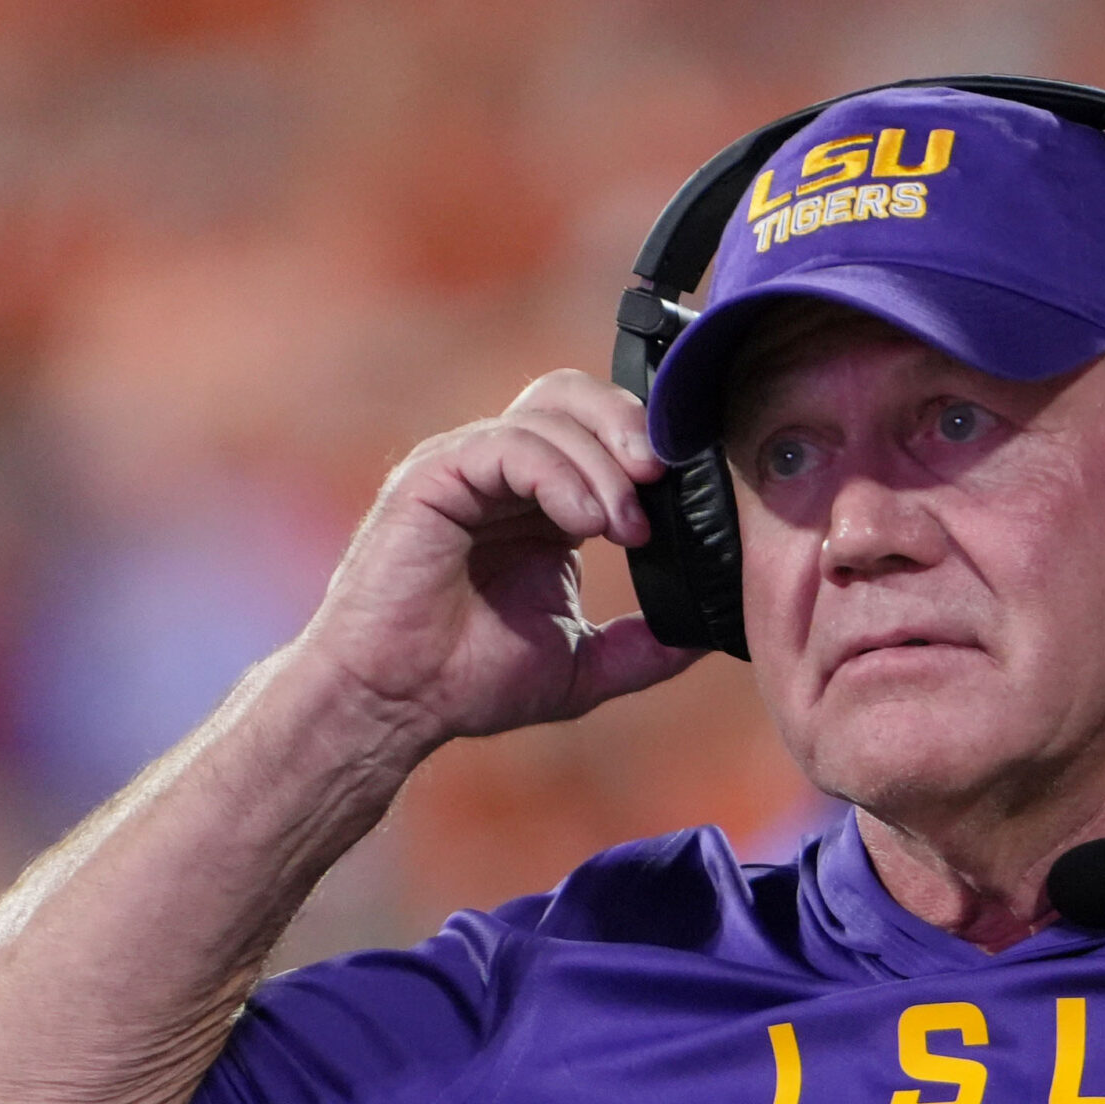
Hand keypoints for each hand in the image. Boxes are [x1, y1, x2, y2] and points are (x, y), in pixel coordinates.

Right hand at [294, 370, 702, 746]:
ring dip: (603, 464)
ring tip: (627, 528)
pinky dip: (558, 474)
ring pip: (548, 413)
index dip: (652, 447)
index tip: (694, 492)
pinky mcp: (433, 477)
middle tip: (666, 478)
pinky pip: (506, 444)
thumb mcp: (583, 666)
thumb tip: (711, 638)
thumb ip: (646, 648)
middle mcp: (505, 475)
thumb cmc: (467, 681)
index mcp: (543, 504)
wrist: (393, 704)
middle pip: (577, 399)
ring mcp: (466, 468)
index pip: (603, 434)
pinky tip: (587, 523)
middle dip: (633, 427)